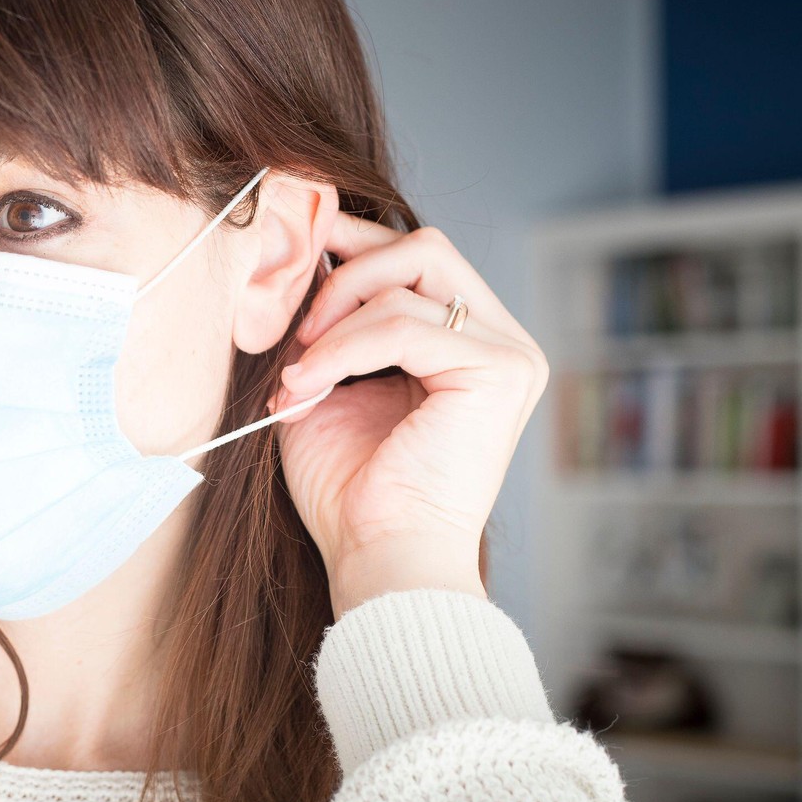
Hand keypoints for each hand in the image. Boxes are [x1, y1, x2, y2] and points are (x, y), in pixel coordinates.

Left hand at [265, 215, 548, 619]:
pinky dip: (342, 350)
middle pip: (425, 246)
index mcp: (467, 341)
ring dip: (334, 321)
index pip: (417, 256)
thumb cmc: (350, 489)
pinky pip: (404, 325)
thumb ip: (327, 322)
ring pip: (413, 275)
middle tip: (296, 330)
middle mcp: (501, 340)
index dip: (353, 243)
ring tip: (298, 376)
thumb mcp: (328, 381)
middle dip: (346, 273)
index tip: (292, 260)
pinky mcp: (501, 371)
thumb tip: (304, 251)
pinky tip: (308, 386)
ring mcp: (509, 353)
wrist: (378, 559)